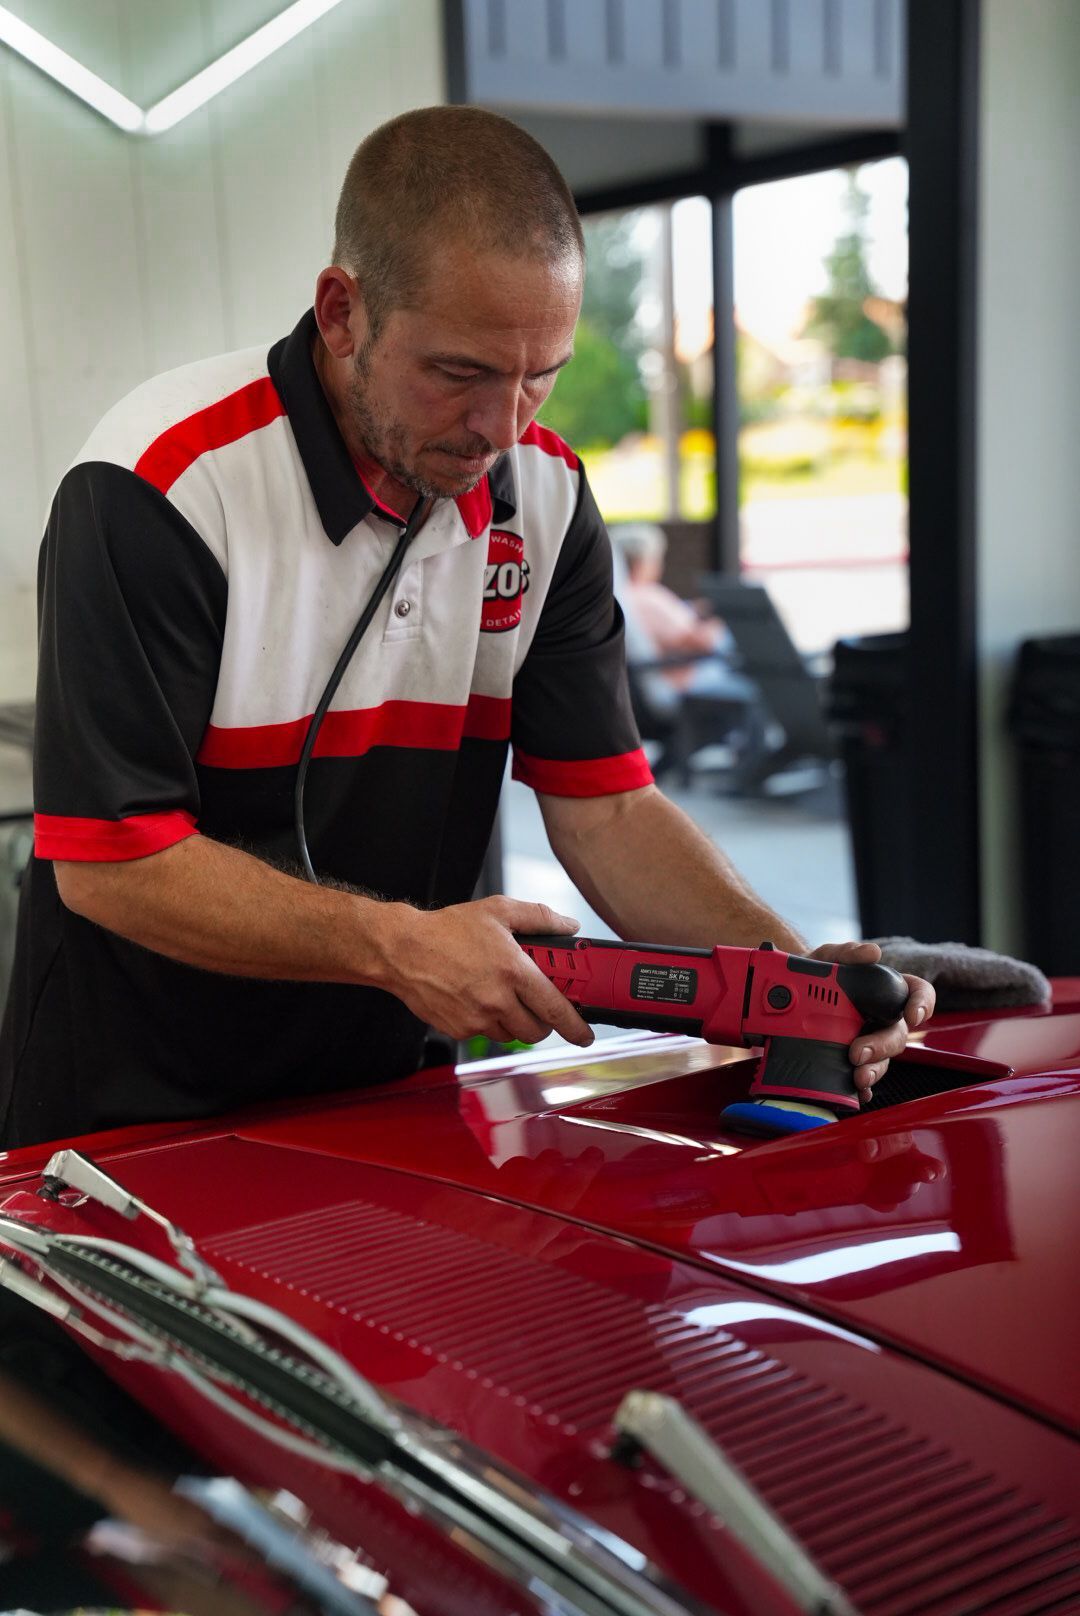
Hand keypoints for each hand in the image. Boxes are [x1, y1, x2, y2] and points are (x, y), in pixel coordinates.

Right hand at [383, 896, 594, 1047]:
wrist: (401, 949)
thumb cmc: (446, 930)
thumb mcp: (497, 910)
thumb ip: (539, 917)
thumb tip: (568, 925)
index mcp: (513, 971)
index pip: (555, 1008)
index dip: (575, 1026)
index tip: (584, 1034)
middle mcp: (496, 999)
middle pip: (536, 1030)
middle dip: (543, 1022)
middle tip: (537, 1006)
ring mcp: (476, 1018)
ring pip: (512, 1035)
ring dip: (515, 1022)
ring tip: (502, 996)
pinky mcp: (459, 1029)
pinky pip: (486, 1034)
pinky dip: (489, 1022)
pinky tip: (478, 998)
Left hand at [808, 939, 935, 1102]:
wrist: (784, 994)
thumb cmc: (815, 973)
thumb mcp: (826, 958)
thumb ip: (847, 952)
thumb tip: (872, 952)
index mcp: (883, 990)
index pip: (917, 993)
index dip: (923, 1004)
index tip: (912, 1015)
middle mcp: (880, 1018)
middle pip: (897, 1035)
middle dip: (883, 1046)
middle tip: (858, 1052)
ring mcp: (868, 1041)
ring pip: (883, 1061)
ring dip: (873, 1071)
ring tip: (857, 1077)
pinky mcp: (851, 1061)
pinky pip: (863, 1078)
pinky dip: (861, 1088)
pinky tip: (853, 1090)